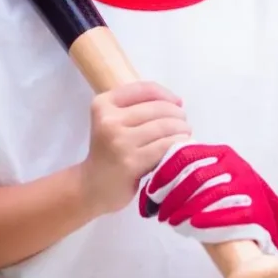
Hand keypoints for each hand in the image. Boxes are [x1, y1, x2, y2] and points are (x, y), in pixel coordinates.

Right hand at [80, 82, 190, 217]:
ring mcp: (120, 141)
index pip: (144, 89)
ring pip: (165, 126)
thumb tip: (177, 102)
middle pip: (158, 108)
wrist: (93, 188)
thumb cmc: (110, 151)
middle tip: (183, 124)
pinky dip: (178, 144)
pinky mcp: (131, 162)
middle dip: (178, 114)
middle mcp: (109, 120)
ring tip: (184, 135)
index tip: (178, 103)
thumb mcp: (116, 121)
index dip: (166, 94)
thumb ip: (140, 106)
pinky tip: (179, 147)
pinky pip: (165, 145)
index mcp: (103, 104)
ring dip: (182, 129)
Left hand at [138, 141, 277, 268]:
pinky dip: (208, 219)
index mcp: (220, 153)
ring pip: (209, 194)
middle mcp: (234, 165)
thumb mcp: (212, 180)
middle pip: (195, 175)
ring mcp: (246, 186)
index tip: (150, 192)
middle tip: (159, 213)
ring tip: (172, 222)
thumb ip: (189, 177)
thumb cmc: (231, 201)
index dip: (164, 172)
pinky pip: (229, 212)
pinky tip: (193, 226)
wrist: (269, 222)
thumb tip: (150, 188)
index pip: (186, 154)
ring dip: (185, 209)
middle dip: (172, 195)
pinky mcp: (255, 208)